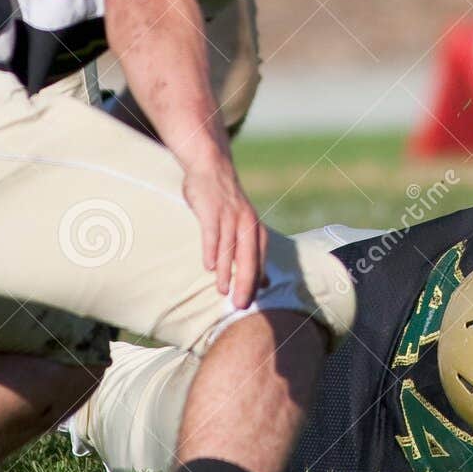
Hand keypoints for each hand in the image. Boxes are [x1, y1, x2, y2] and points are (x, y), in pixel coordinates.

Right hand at [182, 159, 268, 310]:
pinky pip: (212, 233)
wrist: (212, 167)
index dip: (256, 281)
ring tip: (223, 291)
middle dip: (246, 282)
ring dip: (226, 271)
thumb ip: (252, 253)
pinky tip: (207, 267)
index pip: (259, 260)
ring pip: (229, 248)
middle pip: (248, 257)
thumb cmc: (226, 203)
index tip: (251, 303)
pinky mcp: (212, 210)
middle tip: (241, 305)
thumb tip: (265, 283)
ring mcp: (229, 216)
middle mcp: (246, 223)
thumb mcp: (243, 226)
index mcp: (255, 228)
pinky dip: (211, 249)